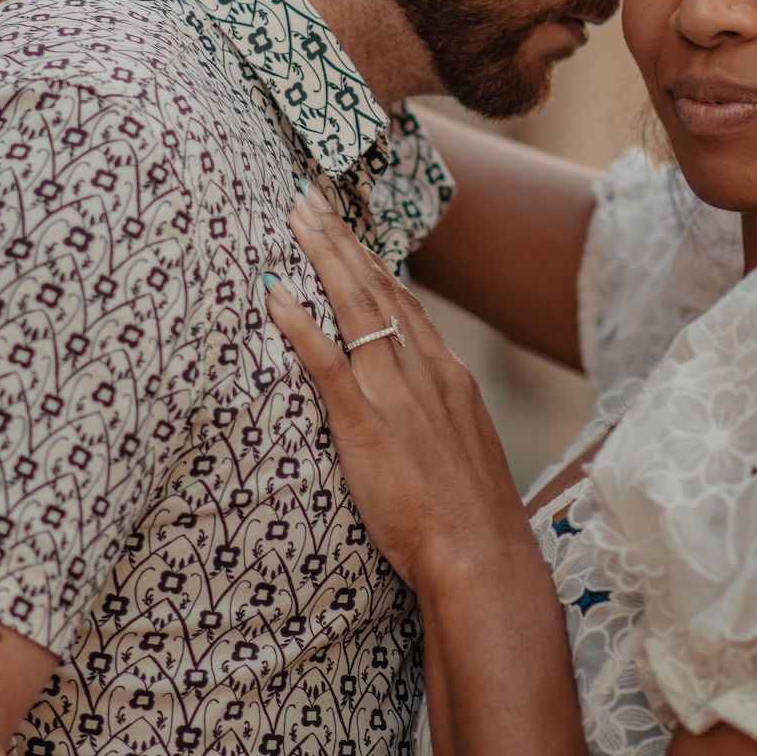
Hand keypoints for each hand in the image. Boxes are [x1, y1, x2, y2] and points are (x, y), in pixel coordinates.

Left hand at [266, 184, 528, 594]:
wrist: (482, 556)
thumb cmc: (470, 522)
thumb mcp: (462, 453)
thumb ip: (436, 421)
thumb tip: (414, 413)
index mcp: (449, 377)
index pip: (404, 303)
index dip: (370, 263)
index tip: (345, 231)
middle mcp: (425, 372)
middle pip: (376, 288)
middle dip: (339, 240)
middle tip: (307, 199)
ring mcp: (396, 395)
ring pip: (355, 307)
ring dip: (321, 257)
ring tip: (293, 220)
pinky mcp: (366, 425)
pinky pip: (326, 363)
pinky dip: (300, 324)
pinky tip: (274, 295)